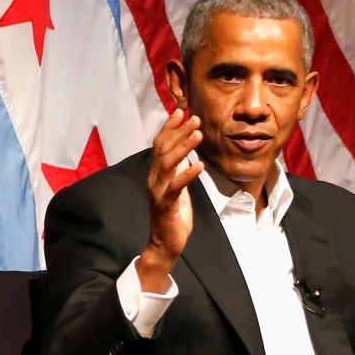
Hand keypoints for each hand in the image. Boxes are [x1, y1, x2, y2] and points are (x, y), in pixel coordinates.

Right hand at [137, 109, 203, 292]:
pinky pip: (176, 186)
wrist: (166, 243)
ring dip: (184, 147)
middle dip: (179, 132)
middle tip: (195, 118)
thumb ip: (178, 170)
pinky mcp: (166, 204)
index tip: (181, 112)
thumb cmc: (174, 215)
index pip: (160, 144)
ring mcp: (158, 191)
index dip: (169, 128)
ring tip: (199, 135)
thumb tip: (185, 152)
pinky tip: (200, 165)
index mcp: (157, 173)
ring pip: (168, 163)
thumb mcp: (177, 188)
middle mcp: (154, 179)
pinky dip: (188, 174)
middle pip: (164, 149)